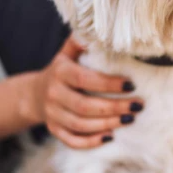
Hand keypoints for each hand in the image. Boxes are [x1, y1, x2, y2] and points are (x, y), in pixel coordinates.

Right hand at [28, 38, 142, 148]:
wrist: (35, 93)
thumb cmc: (62, 70)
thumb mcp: (67, 53)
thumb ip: (81, 42)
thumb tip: (100, 31)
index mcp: (60, 72)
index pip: (85, 79)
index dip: (109, 84)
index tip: (132, 84)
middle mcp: (54, 94)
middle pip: (85, 106)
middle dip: (114, 107)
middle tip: (138, 106)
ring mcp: (52, 114)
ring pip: (80, 125)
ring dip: (107, 124)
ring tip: (129, 119)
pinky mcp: (54, 130)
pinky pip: (72, 140)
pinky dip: (91, 141)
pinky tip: (110, 137)